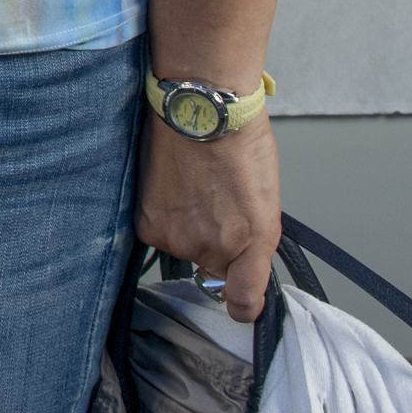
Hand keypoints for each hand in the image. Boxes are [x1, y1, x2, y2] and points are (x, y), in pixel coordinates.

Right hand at [134, 112, 279, 323]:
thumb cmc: (239, 140)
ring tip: (192, 187)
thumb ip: (252, 238)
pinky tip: (171, 185)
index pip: (243, 301)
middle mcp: (214, 247)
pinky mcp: (147, 223)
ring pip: (180, 247)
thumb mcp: (264, 197)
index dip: (241, 305)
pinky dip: (160, 214)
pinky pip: (155, 233)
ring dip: (184, 226)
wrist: (201, 107)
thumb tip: (240, 262)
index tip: (238, 302)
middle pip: (208, 267)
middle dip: (212, 244)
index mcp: (253, 243)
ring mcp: (178, 237)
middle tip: (215, 204)